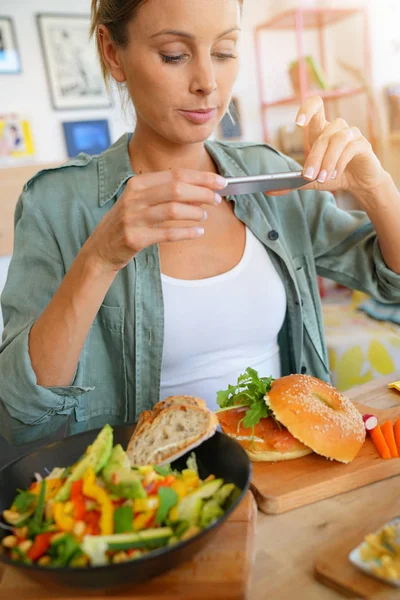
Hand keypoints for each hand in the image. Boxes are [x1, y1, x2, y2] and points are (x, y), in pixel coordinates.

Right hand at [84, 169, 225, 270]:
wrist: (101, 248)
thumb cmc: (128, 222)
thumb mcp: (140, 201)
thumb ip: (165, 194)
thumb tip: (200, 192)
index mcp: (138, 184)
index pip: (176, 175)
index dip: (201, 177)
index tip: (220, 181)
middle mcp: (134, 198)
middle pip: (177, 189)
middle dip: (202, 193)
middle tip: (216, 199)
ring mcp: (133, 218)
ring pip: (174, 210)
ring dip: (195, 213)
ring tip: (204, 216)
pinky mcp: (135, 238)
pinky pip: (167, 234)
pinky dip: (187, 233)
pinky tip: (198, 232)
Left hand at [294, 96, 385, 195]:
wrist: (361, 183)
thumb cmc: (335, 176)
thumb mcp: (313, 180)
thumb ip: (294, 182)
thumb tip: (271, 190)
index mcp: (322, 130)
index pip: (316, 106)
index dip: (307, 109)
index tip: (298, 123)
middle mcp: (337, 128)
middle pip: (322, 136)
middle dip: (314, 158)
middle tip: (309, 175)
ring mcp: (351, 134)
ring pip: (337, 140)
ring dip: (328, 161)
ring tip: (324, 178)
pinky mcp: (363, 144)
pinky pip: (350, 147)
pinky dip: (340, 162)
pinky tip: (335, 174)